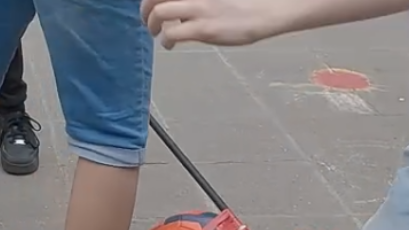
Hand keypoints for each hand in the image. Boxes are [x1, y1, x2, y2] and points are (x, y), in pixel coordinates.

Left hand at [141, 0, 286, 47]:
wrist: (263, 12)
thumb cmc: (242, 3)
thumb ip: (195, 0)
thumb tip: (179, 10)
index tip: (152, 7)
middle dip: (145, 10)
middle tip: (148, 21)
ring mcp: (196, 10)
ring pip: (158, 13)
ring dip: (152, 25)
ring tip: (156, 33)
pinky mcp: (203, 29)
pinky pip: (173, 34)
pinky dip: (165, 41)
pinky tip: (169, 46)